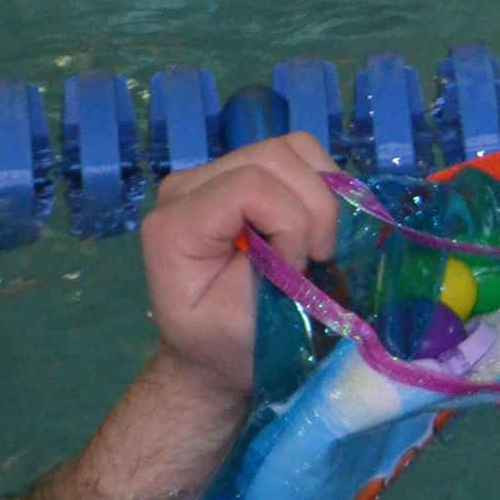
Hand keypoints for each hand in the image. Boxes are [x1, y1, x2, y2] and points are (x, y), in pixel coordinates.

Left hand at [139, 133, 341, 403]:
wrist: (216, 351)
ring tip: (317, 241)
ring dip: (322, 195)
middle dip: (314, 209)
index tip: (296, 271)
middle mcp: (188, 187)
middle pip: (274, 158)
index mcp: (176, 224)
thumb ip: (268, 273)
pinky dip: (324, 183)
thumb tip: (308, 234)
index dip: (292, 225)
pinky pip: (299, 153)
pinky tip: (317, 224)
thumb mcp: (244, 323)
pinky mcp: (246, 175)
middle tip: (317, 258)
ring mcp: (216, 176)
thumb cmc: (229, 345)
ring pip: (292, 149)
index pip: (250, 186)